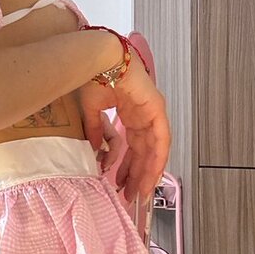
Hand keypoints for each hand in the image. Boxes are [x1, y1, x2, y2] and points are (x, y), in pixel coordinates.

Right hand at [78, 47, 170, 203]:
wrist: (100, 59)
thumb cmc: (94, 76)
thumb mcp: (92, 111)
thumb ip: (96, 132)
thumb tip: (96, 150)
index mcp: (130, 113)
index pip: (132, 146)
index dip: (127, 166)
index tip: (120, 183)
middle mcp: (143, 115)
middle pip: (143, 152)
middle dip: (135, 175)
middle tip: (130, 194)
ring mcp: (152, 113)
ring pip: (154, 150)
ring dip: (147, 172)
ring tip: (140, 192)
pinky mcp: (157, 110)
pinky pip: (162, 140)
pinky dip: (158, 158)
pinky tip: (152, 174)